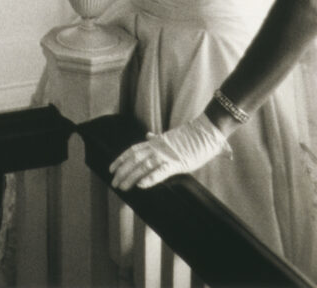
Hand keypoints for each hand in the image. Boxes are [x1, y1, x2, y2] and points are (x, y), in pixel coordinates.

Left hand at [109, 114, 230, 190]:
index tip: (111, 168)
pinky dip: (150, 178)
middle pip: (134, 159)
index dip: (121, 159)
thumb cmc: (190, 136)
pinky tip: (141, 185)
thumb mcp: (170, 137)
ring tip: (122, 187)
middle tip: (113, 183)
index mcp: (155, 142)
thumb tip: (148, 134)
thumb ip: (157, 138)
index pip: (133, 150)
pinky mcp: (177, 163)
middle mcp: (157, 148)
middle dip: (122, 171)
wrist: (206, 131)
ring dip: (132, 177)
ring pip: (144, 166)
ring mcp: (166, 155)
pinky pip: (161, 171)